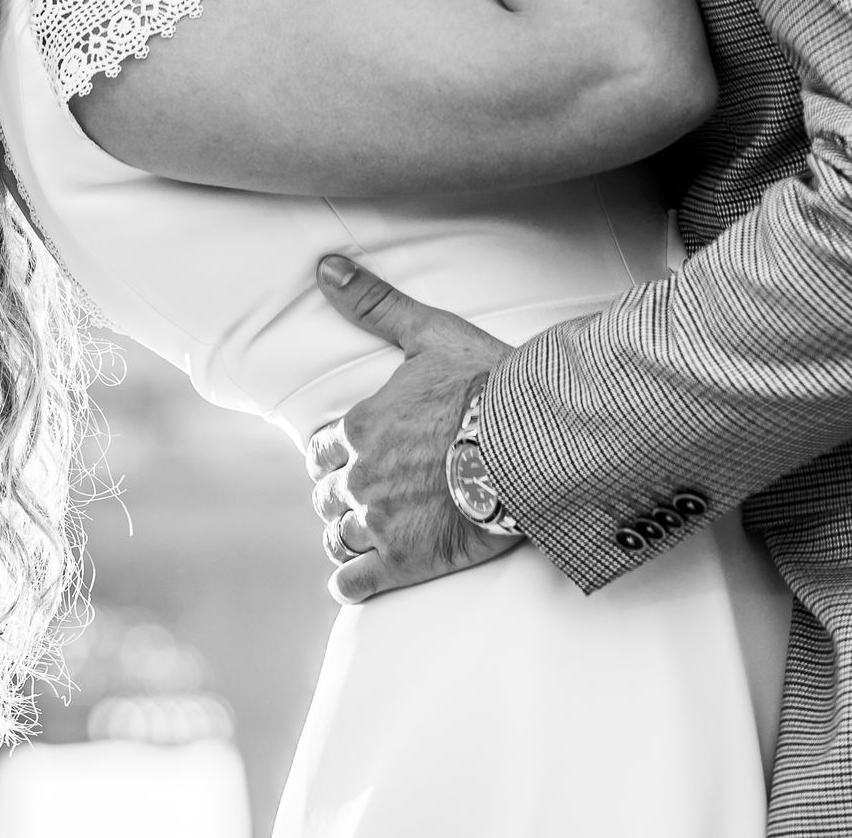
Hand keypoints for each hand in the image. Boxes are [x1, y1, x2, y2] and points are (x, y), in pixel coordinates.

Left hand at [306, 254, 517, 602]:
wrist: (528, 444)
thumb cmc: (484, 385)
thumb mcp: (427, 333)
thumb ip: (373, 303)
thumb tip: (325, 266)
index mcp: (361, 427)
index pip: (323, 448)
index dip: (335, 452)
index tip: (349, 455)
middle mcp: (359, 477)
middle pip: (327, 493)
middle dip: (339, 492)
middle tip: (361, 493)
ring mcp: (379, 523)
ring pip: (337, 536)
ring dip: (345, 534)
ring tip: (359, 535)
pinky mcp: (403, 563)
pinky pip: (355, 583)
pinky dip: (349, 582)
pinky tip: (355, 579)